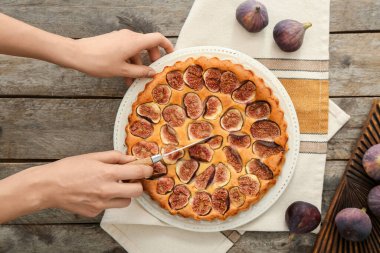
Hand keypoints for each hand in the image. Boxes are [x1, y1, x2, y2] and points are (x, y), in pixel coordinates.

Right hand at [0, 150, 151, 221]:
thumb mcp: (93, 156)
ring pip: (126, 202)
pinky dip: (109, 200)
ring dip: (125, 194)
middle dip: (137, 184)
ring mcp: (101, 203)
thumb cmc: (68, 169)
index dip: (147, 169)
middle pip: (137, 192)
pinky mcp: (95, 212)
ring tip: (114, 186)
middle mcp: (107, 190)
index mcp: (107, 173)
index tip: (148, 168)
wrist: (48, 186)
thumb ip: (115, 157)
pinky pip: (110, 207)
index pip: (138, 172)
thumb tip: (131, 159)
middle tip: (131, 179)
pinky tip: (97, 192)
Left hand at [72, 29, 173, 79]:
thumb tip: (152, 72)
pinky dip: (129, 62)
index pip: (157, 38)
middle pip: (148, 45)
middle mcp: (130, 37)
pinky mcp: (114, 42)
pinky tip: (126, 77)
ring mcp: (121, 38)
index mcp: (135, 42)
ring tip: (134, 81)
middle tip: (151, 73)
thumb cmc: (99, 62)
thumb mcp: (122, 70)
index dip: (167, 46)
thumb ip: (140, 72)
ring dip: (138, 65)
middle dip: (152, 59)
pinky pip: (127, 51)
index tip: (171, 55)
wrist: (77, 54)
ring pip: (136, 51)